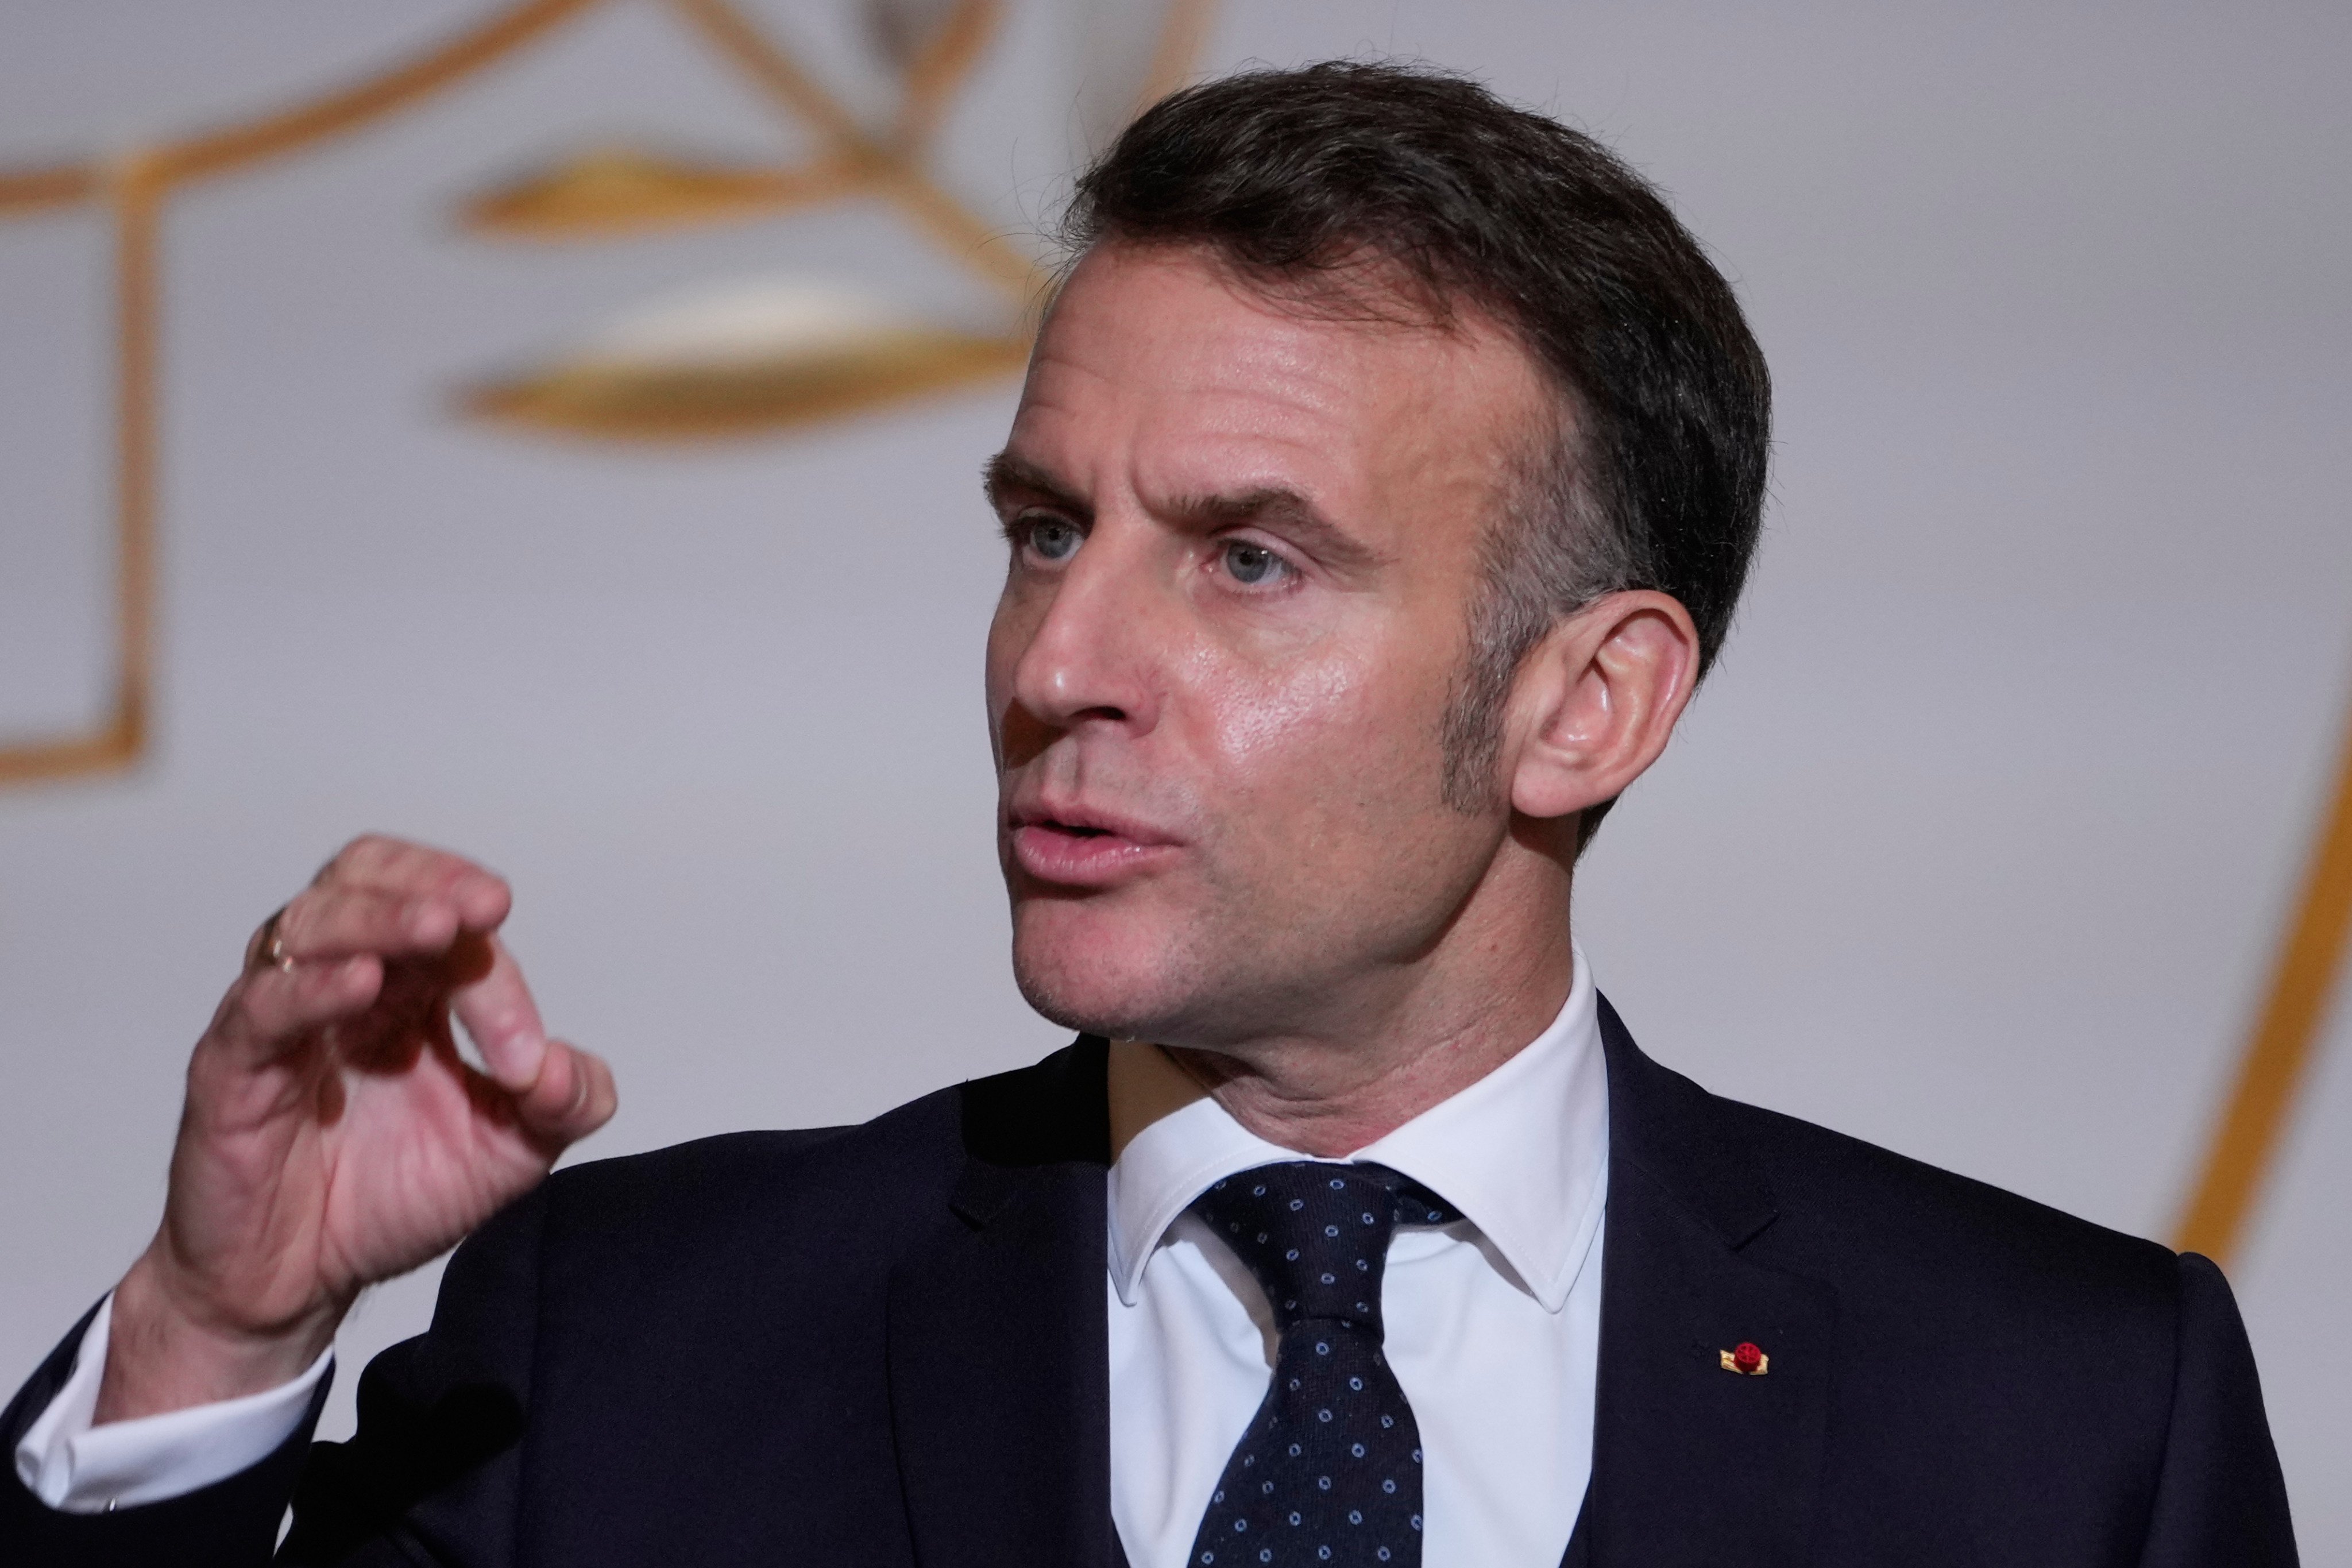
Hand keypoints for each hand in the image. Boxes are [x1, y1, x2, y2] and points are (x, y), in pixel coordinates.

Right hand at [96, 836, 616, 1422]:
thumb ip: (562, 1105)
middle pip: (367, 880)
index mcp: (411, 988)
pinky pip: (261, 1007)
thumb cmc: (390, 1198)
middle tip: (483, 905)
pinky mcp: (230, 1068)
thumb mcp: (508, 1153)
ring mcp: (281, 1017)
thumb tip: (569, 1069)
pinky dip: (310, 988)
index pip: (451, 932)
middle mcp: (342, 983)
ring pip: (311, 923)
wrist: (301, 1285)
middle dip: (429, 882)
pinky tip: (359, 985)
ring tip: (434, 927)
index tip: (528, 1054)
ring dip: (378, 917)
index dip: (496, 971)